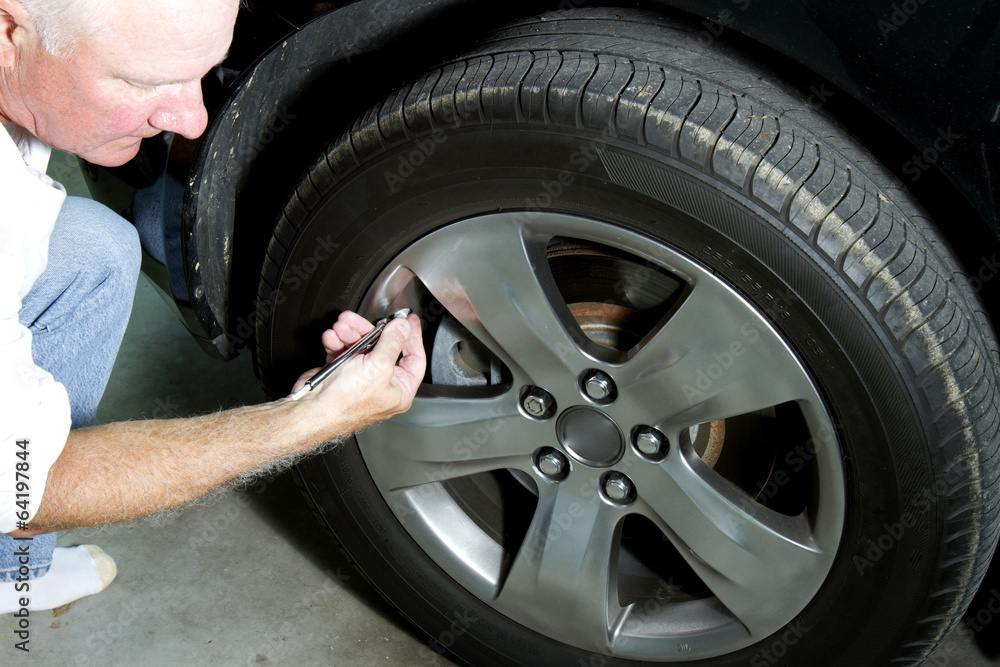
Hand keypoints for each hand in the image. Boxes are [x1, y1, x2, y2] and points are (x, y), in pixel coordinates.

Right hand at [290, 310, 425, 431]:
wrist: (312, 411)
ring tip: (341, 328)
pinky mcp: (342, 376)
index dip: (413, 337)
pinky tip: (332, 338)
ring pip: (361, 347)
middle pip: (383, 348)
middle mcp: (382, 386)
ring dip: (349, 334)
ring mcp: (362, 381)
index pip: (414, 359)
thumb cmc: (345, 403)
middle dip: (369, 331)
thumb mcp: (378, 367)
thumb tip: (403, 328)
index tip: (410, 321)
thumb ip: (393, 343)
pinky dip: (337, 343)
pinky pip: (344, 352)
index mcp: (399, 390)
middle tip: (359, 320)